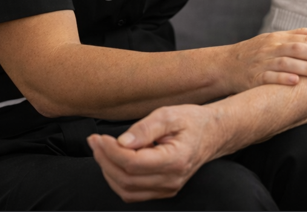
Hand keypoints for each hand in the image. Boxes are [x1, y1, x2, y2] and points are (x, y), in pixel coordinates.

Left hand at [88, 104, 215, 202]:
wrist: (212, 133)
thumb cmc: (192, 121)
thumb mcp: (170, 114)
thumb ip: (146, 127)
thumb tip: (122, 141)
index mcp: (175, 160)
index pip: (133, 163)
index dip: (111, 151)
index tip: (100, 137)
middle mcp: (171, 180)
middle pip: (126, 178)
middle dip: (104, 160)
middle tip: (94, 141)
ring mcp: (167, 188)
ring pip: (126, 190)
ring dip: (108, 171)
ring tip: (100, 150)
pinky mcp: (162, 190)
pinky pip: (133, 193)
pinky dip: (117, 179)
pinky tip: (113, 161)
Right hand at [228, 28, 306, 92]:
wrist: (225, 65)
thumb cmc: (255, 53)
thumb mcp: (275, 39)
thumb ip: (300, 35)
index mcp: (279, 38)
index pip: (305, 38)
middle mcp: (272, 48)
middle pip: (298, 48)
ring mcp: (262, 62)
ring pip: (286, 62)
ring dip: (306, 67)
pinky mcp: (253, 78)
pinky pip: (268, 78)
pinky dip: (282, 79)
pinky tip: (295, 82)